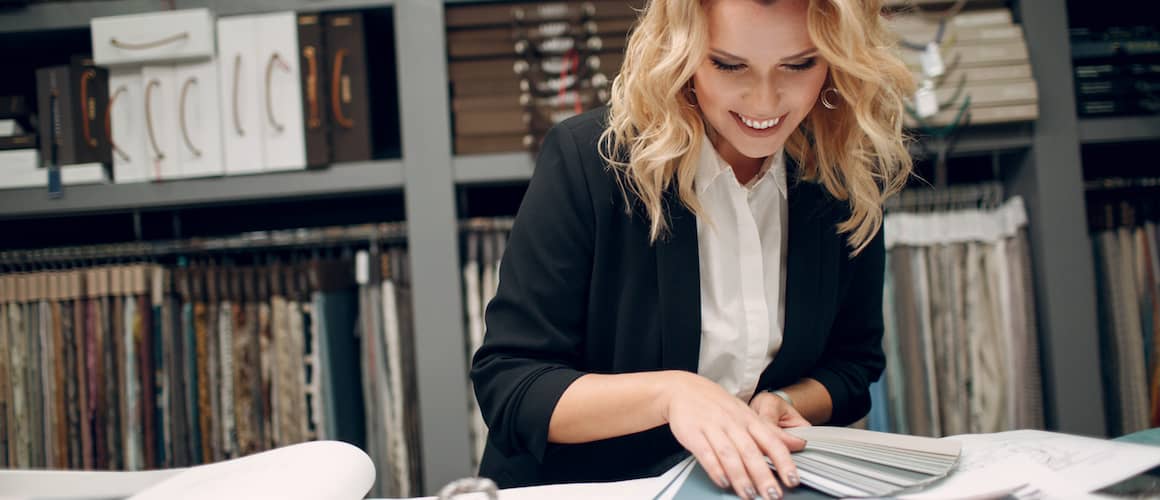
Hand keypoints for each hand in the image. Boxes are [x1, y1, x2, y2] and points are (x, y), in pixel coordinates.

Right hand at [661, 371, 805, 499]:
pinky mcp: (693, 433)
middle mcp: (732, 423)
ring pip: (729, 454)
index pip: (771, 441)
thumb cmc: (719, 406)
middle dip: (763, 476)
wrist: (685, 390)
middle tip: (772, 495)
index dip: (783, 461)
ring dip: (740, 477)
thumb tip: (799, 444)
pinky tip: (723, 481)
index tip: (792, 480)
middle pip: (751, 452)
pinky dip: (715, 469)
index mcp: (749, 419)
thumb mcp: (747, 414)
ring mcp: (712, 427)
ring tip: (749, 495)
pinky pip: (705, 453)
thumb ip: (771, 432)